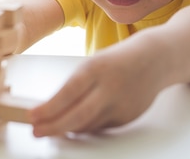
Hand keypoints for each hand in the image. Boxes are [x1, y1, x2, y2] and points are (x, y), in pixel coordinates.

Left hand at [28, 45, 164, 136]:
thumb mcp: (96, 63)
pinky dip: (87, 126)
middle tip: (37, 131)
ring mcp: (121, 104)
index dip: (48, 108)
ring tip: (52, 127)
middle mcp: (110, 88)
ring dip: (68, 128)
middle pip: (78, 116)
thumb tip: (54, 108)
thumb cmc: (120, 59)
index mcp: (98, 68)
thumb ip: (78, 84)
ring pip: (88, 125)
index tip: (32, 116)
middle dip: (54, 127)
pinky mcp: (128, 117)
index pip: (68, 92)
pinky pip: (101, 126)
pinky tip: (78, 122)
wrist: (157, 58)